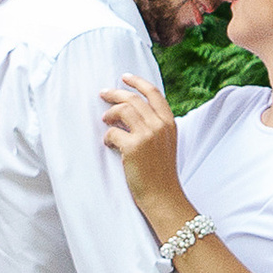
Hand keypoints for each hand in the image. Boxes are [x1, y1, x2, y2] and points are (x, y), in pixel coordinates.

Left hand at [100, 73, 184, 221]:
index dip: (137, 82)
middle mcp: (160, 125)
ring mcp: (148, 135)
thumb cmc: (160, 172)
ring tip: (105, 121)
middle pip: (134, 99)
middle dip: (115, 94)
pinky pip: (113, 132)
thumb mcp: (165, 143)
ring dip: (109, 114)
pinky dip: (107, 136)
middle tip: (102, 93)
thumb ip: (155, 126)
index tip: (124, 77)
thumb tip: (129, 111)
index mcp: (169, 122)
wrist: (163, 195)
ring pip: (123, 110)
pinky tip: (109, 144)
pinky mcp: (134, 147)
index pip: (154, 93)